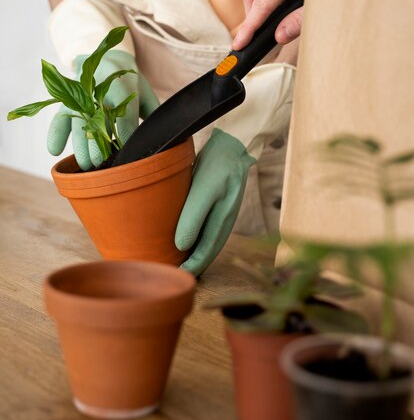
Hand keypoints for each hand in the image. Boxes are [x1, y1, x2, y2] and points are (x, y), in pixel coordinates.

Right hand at [47, 50, 158, 169]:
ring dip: (79, 144)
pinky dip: (55, 133)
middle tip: (100, 163)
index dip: (125, 129)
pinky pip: (60, 117)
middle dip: (98, 142)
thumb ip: (153, 114)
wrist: (106, 58)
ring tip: (84, 166)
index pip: (124, 109)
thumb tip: (164, 138)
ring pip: (77, 121)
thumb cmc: (130, 83)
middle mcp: (99, 88)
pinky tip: (54, 151)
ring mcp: (81, 94)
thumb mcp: (145, 93)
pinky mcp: (68, 100)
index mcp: (122, 83)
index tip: (126, 148)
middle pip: (97, 118)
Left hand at [176, 63, 294, 275]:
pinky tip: (186, 235)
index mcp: (222, 222)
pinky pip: (207, 228)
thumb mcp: (204, 189)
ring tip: (178, 258)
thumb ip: (193, 217)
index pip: (205, 253)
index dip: (190, 268)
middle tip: (173, 272)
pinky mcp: (219, 203)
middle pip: (208, 251)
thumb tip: (181, 245)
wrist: (234, 143)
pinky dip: (197, 237)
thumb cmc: (219, 165)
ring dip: (194, 252)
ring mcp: (223, 213)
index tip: (175, 276)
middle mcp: (224, 222)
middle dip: (193, 264)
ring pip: (208, 240)